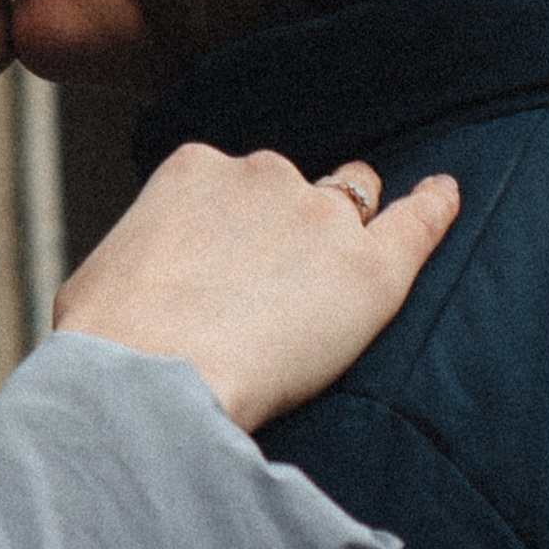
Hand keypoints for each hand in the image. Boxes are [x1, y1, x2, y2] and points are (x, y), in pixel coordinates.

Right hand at [51, 144, 458, 430]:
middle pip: (297, 188)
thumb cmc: (106, 346)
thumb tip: (143, 294)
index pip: (235, 185)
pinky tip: (445, 196)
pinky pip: (417, 221)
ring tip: (345, 278)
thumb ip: (145, 262)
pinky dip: (434, 207)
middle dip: (295, 226)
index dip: (241, 228)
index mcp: (194, 169)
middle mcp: (260, 174)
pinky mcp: (369, 269)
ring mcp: (319, 215)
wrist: (147, 380)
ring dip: (349, 233)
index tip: (236, 267)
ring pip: (353, 203)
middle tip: (284, 286)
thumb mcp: (103, 280)